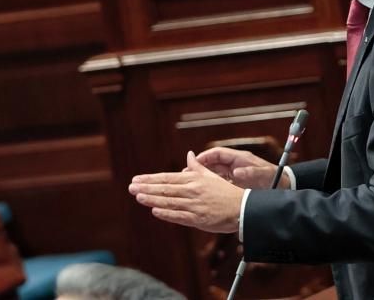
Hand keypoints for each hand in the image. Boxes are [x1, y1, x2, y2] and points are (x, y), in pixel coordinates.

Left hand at [128, 151, 243, 232]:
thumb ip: (197, 166)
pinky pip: (179, 216)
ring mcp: (195, 205)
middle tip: (131, 187)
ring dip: (152, 199)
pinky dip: (166, 213)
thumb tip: (189, 154)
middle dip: (147, 188)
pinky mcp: (198, 219)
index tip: (137, 179)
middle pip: (165, 189)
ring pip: (169, 201)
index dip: (151, 179)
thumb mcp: (211, 175)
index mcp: (195, 180)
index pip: (168, 178)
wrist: (242, 208)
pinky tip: (155, 212)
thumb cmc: (226, 192)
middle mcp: (193, 191)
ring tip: (138, 197)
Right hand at [194, 147, 289, 188]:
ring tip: (189, 184)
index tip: (193, 162)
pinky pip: (219, 183)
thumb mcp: (263, 176)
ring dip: (202, 177)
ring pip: (214, 174)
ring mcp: (234, 174)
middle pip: (212, 163)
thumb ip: (251, 173)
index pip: (218, 153)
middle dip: (199, 167)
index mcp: (240, 159)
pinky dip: (210, 186)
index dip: (205, 156)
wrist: (282, 185)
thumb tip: (237, 173)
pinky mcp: (235, 183)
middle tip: (185, 174)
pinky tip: (202, 193)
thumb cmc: (273, 178)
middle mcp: (235, 164)